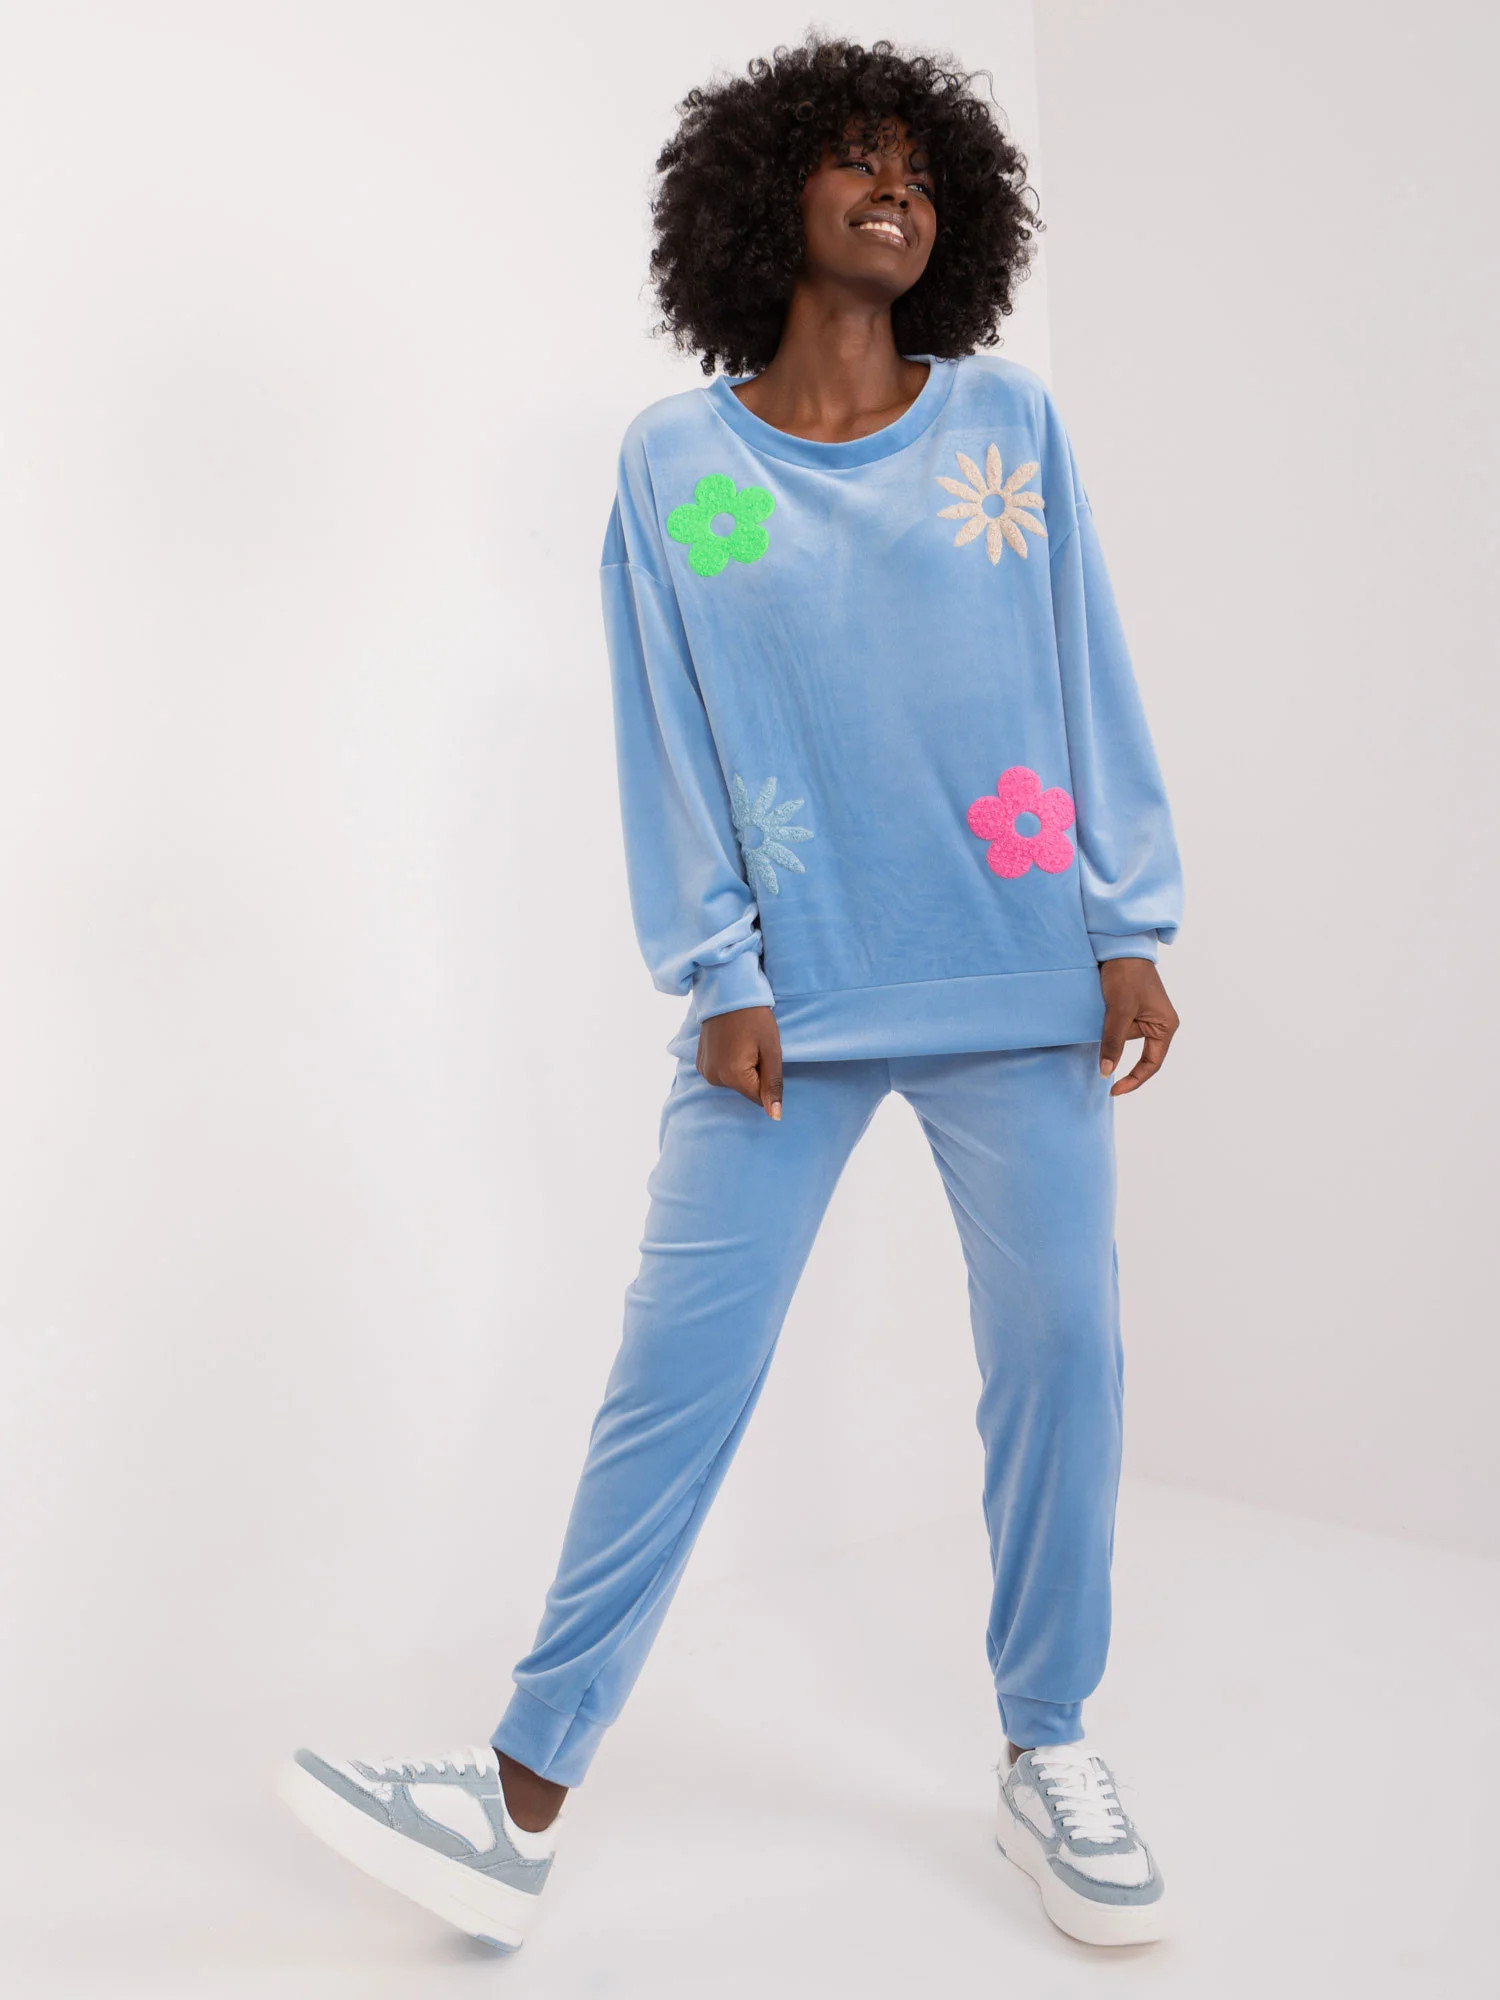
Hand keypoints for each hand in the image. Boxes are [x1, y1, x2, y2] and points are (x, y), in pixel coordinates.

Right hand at [697, 1005, 783, 1117]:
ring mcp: (705, 1071)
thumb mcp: (771, 1050)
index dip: (768, 1079)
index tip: (765, 1056)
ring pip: (734, 1082)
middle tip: (755, 1046)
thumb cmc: (755, 1018)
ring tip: (743, 1043)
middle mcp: (714, 1078)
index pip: (759, 1098)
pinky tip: (732, 1043)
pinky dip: (730, 1064)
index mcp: (733, 1076)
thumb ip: (773, 1085)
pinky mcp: (700, 1063)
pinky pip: (722, 1073)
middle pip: (746, 1090)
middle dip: (755, 1074)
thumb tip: (775, 1116)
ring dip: (743, 1069)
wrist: (727, 992)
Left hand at [1098, 958, 1178, 1095]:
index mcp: (1166, 1026)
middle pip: (1137, 1053)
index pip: (1151, 1064)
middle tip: (1100, 1059)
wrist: (1119, 947)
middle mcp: (1159, 1024)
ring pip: (1124, 1041)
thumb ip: (1113, 1042)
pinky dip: (1107, 1029)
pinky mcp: (1130, 1011)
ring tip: (1100, 1017)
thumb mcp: (1119, 1011)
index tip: (1114, 1090)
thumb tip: (1106, 1072)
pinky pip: (1118, 1029)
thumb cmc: (1127, 975)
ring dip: (1110, 1037)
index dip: (1134, 1080)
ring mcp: (1144, 1017)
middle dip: (1118, 1051)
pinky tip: (1098, 1020)